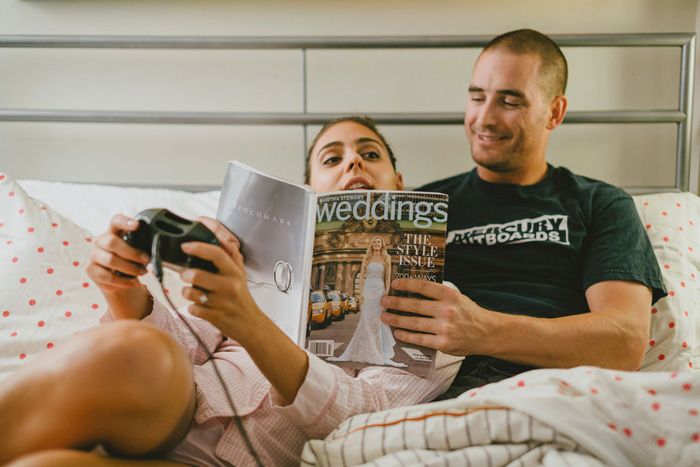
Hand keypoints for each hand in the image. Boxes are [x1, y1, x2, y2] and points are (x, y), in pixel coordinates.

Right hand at [87, 214, 149, 294]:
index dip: (125, 222)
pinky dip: (124, 281)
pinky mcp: (91, 270)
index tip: (137, 225)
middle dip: (132, 252)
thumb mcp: (136, 250)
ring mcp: (94, 255)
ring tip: (142, 272)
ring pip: (110, 260)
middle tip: (146, 260)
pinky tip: (134, 282)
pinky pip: (108, 277)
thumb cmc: (129, 260)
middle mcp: (100, 241)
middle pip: (112, 242)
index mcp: (113, 232)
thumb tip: (155, 249)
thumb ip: (141, 246)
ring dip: (130, 268)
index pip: (115, 221)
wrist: (117, 279)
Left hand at [179, 217, 261, 340]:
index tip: (185, 246)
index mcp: (235, 273)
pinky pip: (193, 309)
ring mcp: (222, 302)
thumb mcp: (240, 275)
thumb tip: (224, 240)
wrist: (250, 324)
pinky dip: (193, 307)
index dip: (198, 247)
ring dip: (187, 292)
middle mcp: (230, 286)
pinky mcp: (215, 316)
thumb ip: (232, 257)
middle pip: (198, 275)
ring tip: (192, 292)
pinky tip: (200, 306)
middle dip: (185, 274)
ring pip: (192, 293)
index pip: (216, 254)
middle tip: (185, 274)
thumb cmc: (241, 298)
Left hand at [379, 279, 490, 355]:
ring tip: (385, 316)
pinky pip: (419, 339)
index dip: (406, 284)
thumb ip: (438, 295)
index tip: (394, 284)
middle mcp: (446, 310)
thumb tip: (412, 290)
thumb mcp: (457, 297)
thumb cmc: (468, 313)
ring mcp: (444, 328)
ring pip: (414, 323)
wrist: (487, 333)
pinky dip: (406, 336)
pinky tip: (397, 332)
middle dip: (395, 303)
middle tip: (383, 301)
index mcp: (449, 295)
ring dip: (396, 319)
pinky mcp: (443, 343)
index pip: (423, 286)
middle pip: (414, 305)